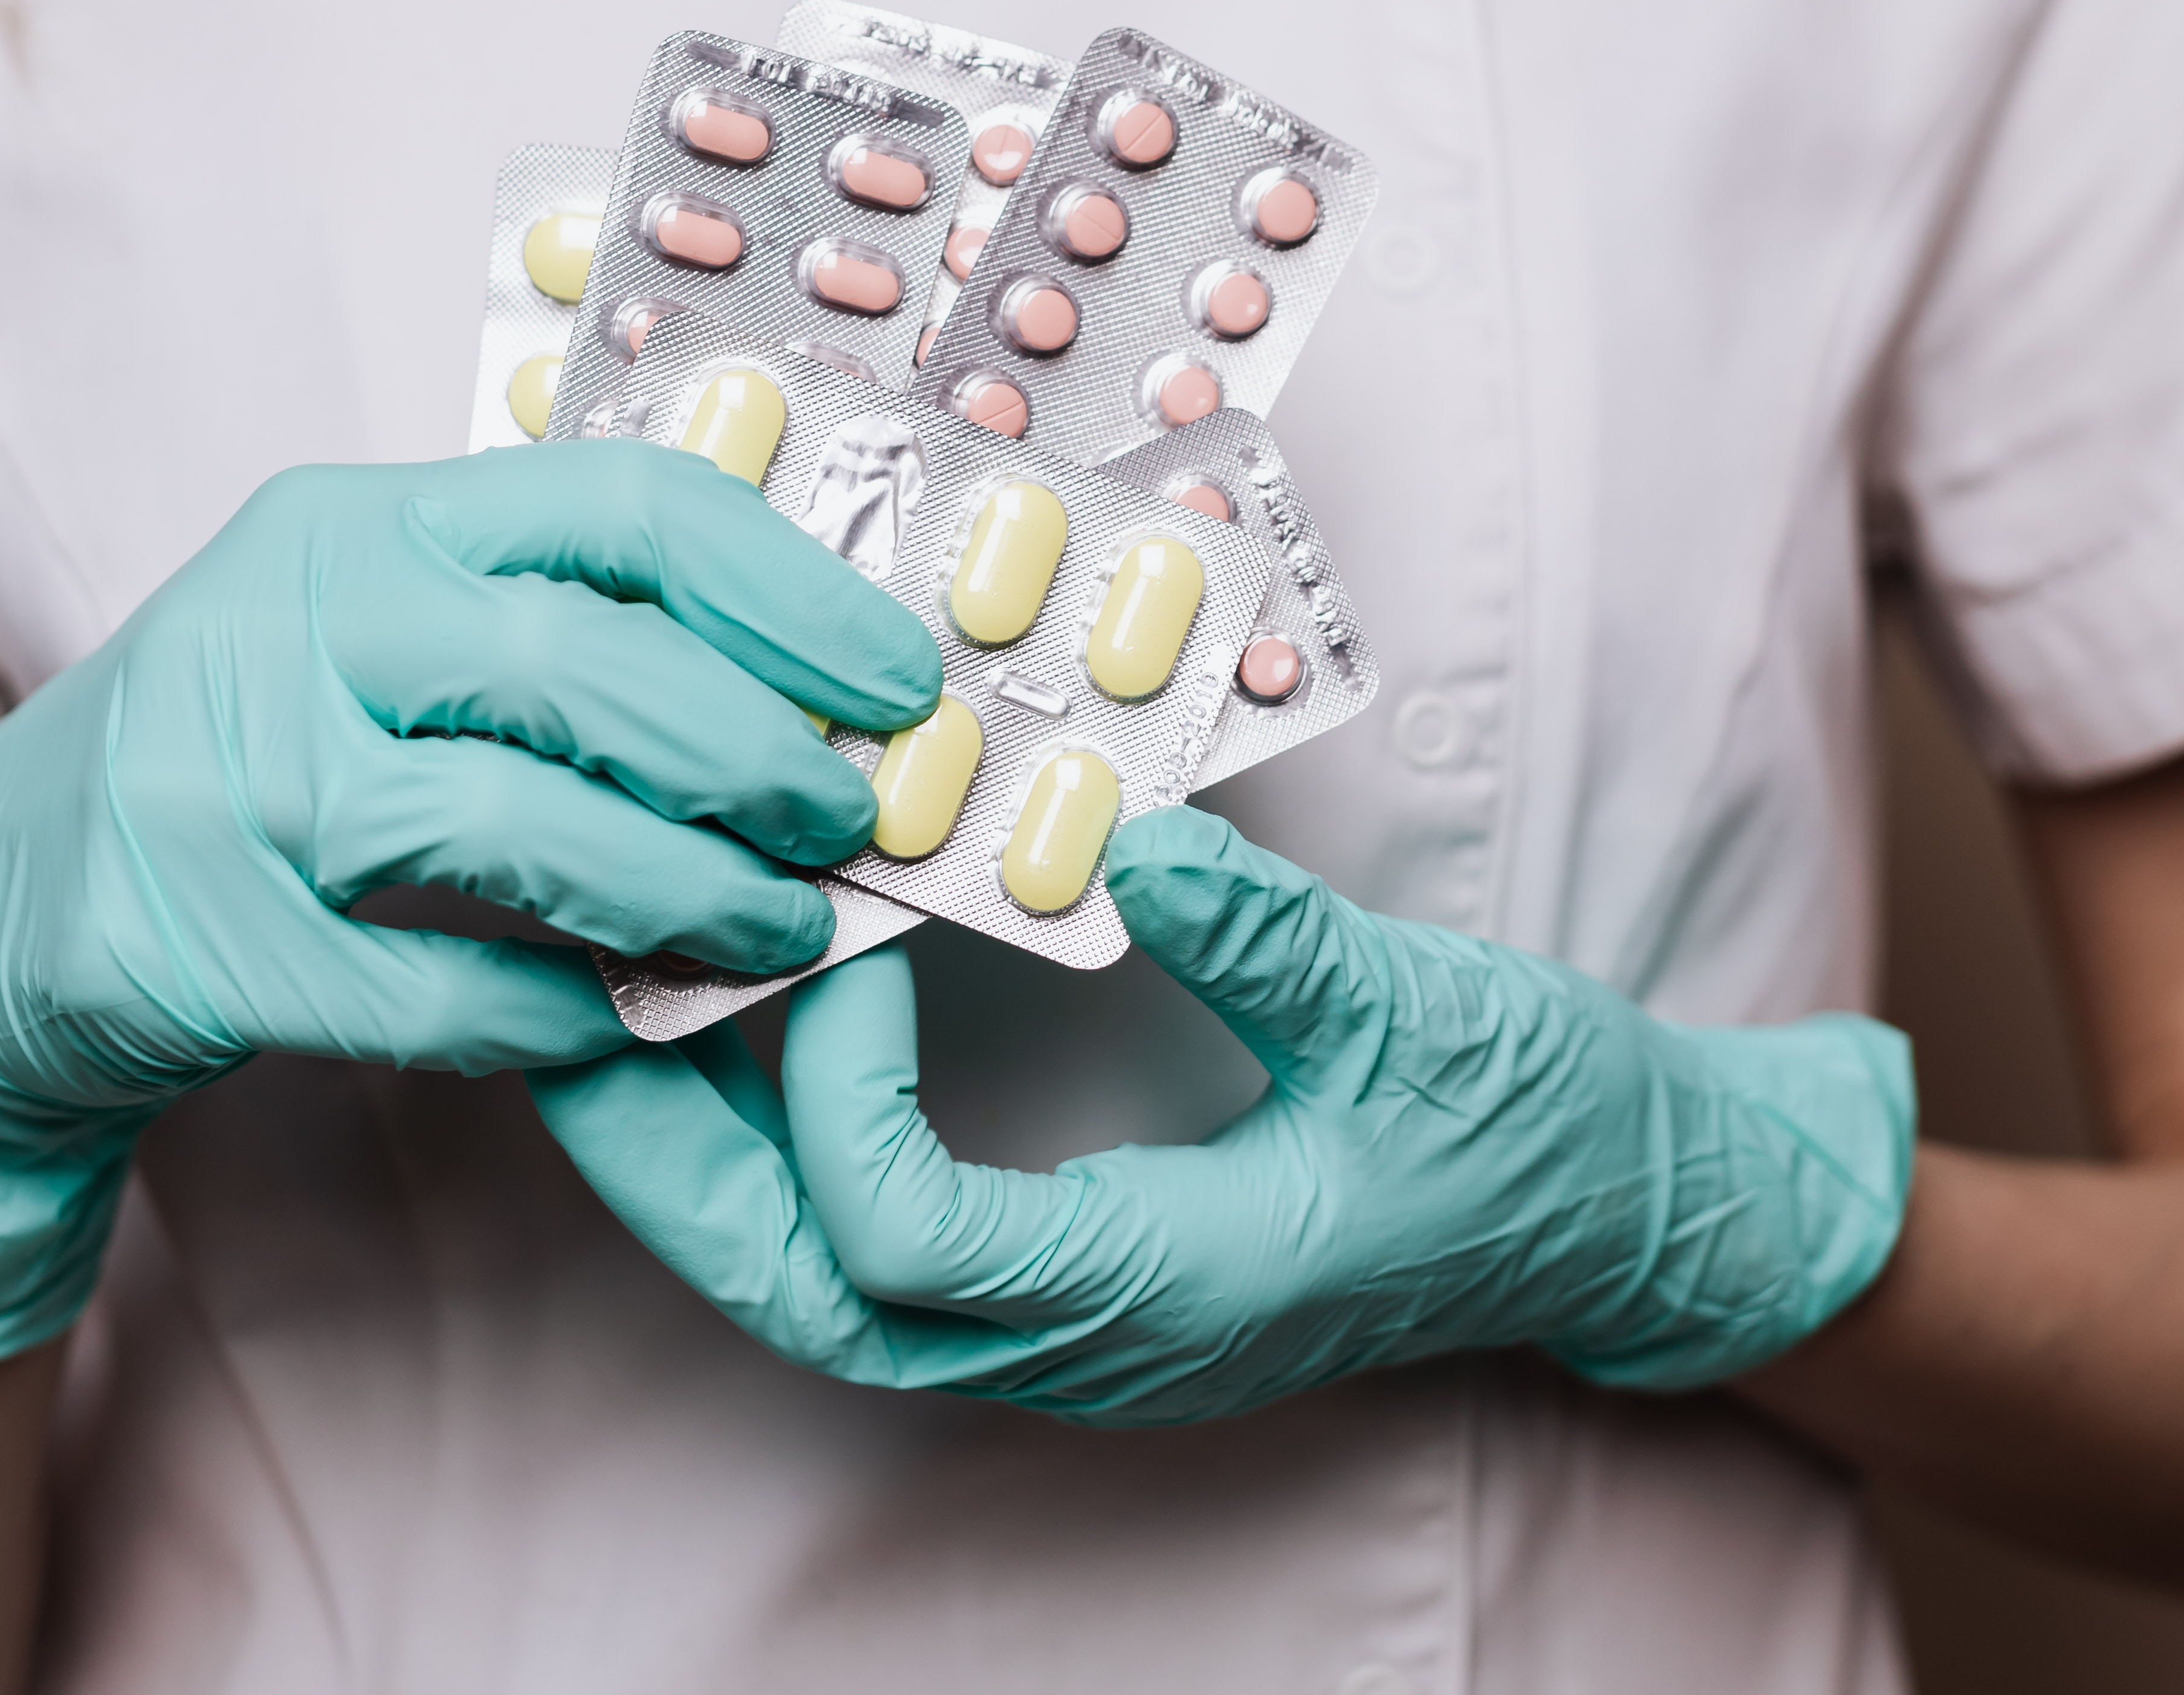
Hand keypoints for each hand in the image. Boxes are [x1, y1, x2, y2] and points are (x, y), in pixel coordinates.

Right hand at [0, 444, 941, 1360]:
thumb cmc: (229, 775)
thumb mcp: (359, 645)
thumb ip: (532, 633)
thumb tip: (793, 683)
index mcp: (355, 527)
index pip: (616, 507)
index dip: (785, 591)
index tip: (897, 674)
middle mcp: (287, 623)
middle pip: (583, 666)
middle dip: (756, 755)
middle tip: (852, 825)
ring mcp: (228, 779)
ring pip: (517, 825)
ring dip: (684, 893)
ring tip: (781, 938)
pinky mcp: (192, 937)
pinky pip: (429, 984)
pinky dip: (550, 1013)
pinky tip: (617, 1025)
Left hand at [532, 806, 1913, 1422]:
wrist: (1616, 1219)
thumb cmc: (1534, 1129)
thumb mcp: (1428, 1014)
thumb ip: (1276, 947)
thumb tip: (1124, 845)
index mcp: (1165, 1287)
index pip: (903, 1244)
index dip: (829, 1095)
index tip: (844, 936)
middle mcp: (1088, 1338)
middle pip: (803, 1296)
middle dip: (668, 1162)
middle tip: (567, 1010)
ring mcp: (1072, 1327)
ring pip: (817, 1289)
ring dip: (703, 1159)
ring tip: (614, 1014)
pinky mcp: (1072, 1280)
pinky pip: (875, 1246)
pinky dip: (783, 1153)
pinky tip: (755, 1036)